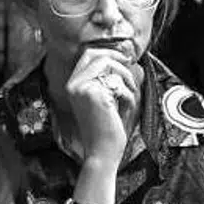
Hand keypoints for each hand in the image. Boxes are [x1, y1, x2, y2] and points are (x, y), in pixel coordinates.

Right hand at [65, 48, 138, 165]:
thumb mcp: (104, 98)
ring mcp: (82, 88)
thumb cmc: (107, 126)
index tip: (126, 59)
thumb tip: (122, 57)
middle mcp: (73, 84)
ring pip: (111, 67)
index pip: (88, 55)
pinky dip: (129, 96)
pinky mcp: (94, 95)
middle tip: (130, 71)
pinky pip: (120, 84)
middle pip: (98, 55)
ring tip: (129, 97)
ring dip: (127, 80)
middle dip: (119, 61)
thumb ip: (106, 78)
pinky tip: (125, 109)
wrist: (102, 150)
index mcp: (73, 84)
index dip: (109, 53)